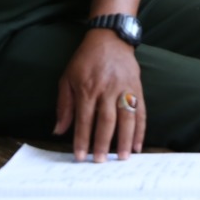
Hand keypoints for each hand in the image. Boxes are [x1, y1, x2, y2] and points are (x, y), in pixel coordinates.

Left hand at [54, 30, 145, 162]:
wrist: (110, 37)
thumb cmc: (86, 60)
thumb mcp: (67, 78)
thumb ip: (64, 105)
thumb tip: (58, 130)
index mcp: (88, 88)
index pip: (84, 119)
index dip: (82, 139)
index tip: (80, 157)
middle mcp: (107, 89)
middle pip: (106, 120)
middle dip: (103, 143)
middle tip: (101, 161)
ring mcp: (125, 88)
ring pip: (127, 117)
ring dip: (126, 139)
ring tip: (124, 158)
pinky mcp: (137, 88)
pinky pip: (141, 111)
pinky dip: (141, 130)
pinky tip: (139, 145)